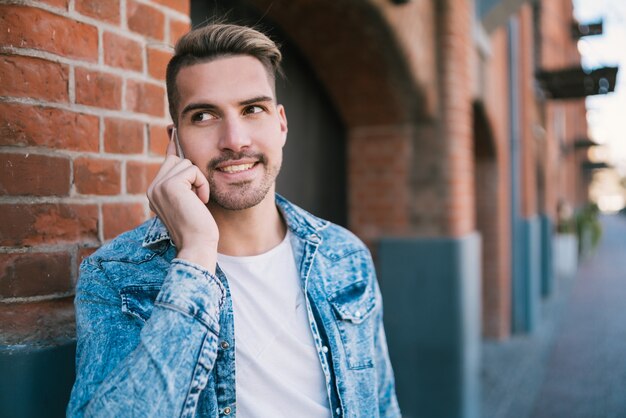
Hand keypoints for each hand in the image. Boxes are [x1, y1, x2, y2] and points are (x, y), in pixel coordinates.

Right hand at [147, 139, 218, 272]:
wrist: (197, 245)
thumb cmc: (199, 227)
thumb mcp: (190, 201)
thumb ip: (185, 182)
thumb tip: (187, 163)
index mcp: (155, 191)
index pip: (168, 161)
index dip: (173, 145)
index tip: (172, 127)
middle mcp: (153, 187)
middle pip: (177, 159)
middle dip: (193, 173)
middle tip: (197, 198)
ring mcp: (158, 185)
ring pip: (186, 163)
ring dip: (199, 181)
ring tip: (198, 202)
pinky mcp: (169, 185)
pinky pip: (193, 170)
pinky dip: (202, 184)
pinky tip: (200, 201)